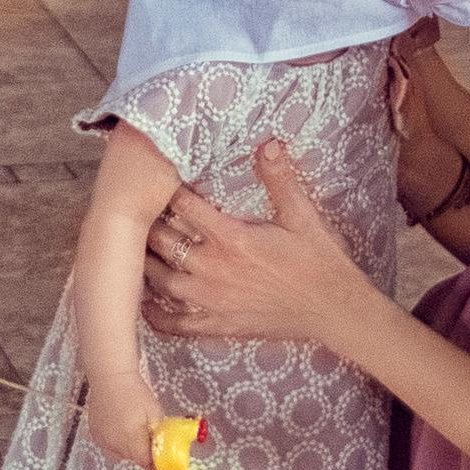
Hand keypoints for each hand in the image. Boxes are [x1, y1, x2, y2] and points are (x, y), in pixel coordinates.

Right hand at [83, 367, 167, 468]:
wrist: (110, 377)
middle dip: (143, 453)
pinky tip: (120, 427)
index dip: (156, 463)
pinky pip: (110, 446)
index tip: (162, 456)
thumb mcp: (155, 413)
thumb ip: (159, 434)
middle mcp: (114, 444)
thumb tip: (163, 448)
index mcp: (131, 439)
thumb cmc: (136, 392)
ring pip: (121, 454)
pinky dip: (117, 441)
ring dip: (130, 448)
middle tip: (150, 439)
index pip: (146, 463)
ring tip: (133, 429)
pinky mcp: (95, 434)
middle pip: (133, 459)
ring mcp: (102, 440)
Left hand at [141, 146, 355, 347]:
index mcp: (232, 238)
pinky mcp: (219, 325)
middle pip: (163, 242)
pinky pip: (177, 324)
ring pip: (161, 281)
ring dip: (145, 265)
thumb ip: (280, 179)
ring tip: (135, 251)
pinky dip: (157, 316)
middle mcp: (214, 269)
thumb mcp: (302, 215)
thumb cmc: (319, 261)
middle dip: (148, 226)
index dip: (168, 190)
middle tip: (138, 213)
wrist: (334, 310)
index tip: (160, 181)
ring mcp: (213, 300)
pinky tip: (145, 305)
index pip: (184, 206)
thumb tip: (267, 143)